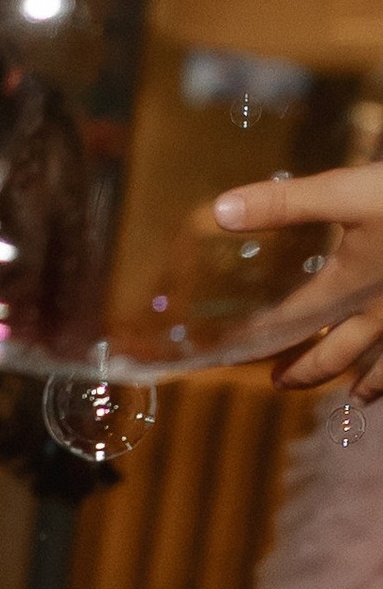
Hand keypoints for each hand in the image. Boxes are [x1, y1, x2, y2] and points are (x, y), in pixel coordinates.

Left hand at [217, 167, 382, 398]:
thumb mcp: (350, 191)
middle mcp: (381, 316)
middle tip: (281, 384)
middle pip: (337, 355)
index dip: (265, 337)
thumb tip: (221, 211)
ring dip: (366, 383)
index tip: (239, 354)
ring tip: (352, 397)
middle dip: (308, 371)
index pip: (294, 321)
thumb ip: (287, 204)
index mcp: (349, 288)